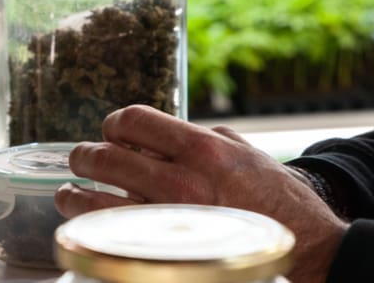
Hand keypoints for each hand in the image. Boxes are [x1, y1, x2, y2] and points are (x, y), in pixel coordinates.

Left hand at [55, 105, 347, 282]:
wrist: (303, 246)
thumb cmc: (275, 198)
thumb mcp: (243, 152)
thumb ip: (201, 136)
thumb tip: (161, 132)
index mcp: (201, 148)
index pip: (131, 121)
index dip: (113, 124)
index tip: (111, 132)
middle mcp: (180, 181)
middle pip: (104, 157)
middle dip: (85, 156)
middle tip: (82, 159)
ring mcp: (167, 221)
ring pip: (94, 200)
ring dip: (73, 193)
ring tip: (69, 192)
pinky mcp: (162, 251)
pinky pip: (108, 236)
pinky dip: (89, 228)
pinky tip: (85, 223)